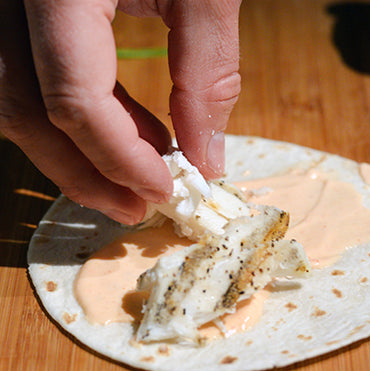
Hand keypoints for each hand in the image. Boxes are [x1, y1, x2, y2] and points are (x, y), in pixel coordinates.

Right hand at [0, 0, 240, 223]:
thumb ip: (207, 75)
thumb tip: (207, 159)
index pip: (72, 98)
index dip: (118, 159)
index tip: (165, 192)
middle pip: (26, 112)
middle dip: (85, 174)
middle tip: (137, 209)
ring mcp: (9, 2)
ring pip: (17, 100)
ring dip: (76, 154)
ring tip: (136, 179)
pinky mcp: (22, 10)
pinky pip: (32, 77)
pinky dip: (79, 117)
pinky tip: (126, 132)